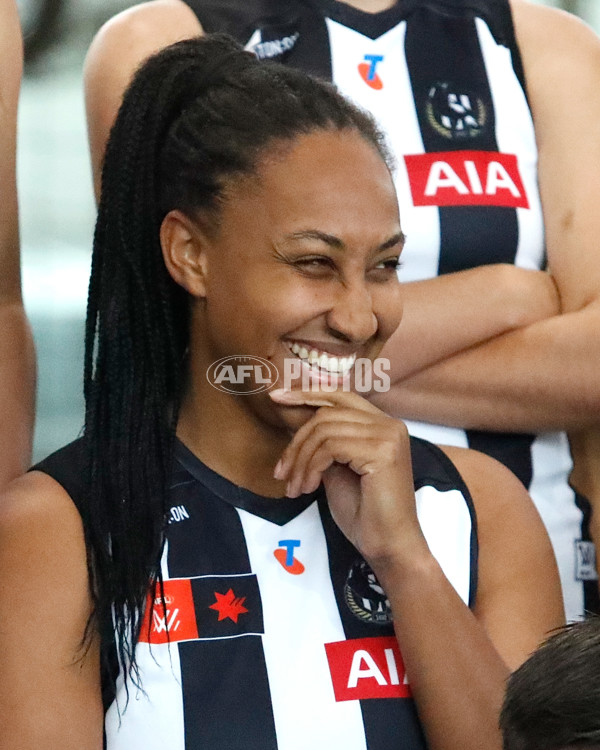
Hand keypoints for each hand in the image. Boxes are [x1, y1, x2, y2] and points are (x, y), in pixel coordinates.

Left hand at [269, 388, 426, 563]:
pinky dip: (311, 467)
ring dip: (300, 460)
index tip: (277, 397)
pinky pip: (330, 447)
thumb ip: (324, 444)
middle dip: (296, 443)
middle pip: (326, 415)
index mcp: (382, 425)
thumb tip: (295, 421)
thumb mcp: (337, 469)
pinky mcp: (382, 452)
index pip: (339, 396)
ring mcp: (388, 436)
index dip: (306, 393)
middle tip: (281, 472)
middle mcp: (389, 424)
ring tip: (294, 487)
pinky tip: (307, 489)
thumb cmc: (364, 513)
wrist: (387, 545)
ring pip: (324, 431)